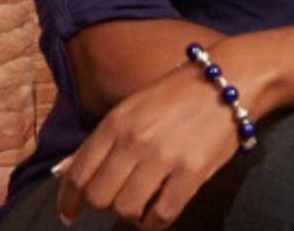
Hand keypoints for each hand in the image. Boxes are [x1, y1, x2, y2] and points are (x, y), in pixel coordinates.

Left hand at [54, 59, 243, 228]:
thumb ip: (98, 141)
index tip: (70, 214)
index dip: (69, 201)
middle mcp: (135, 140)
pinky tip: (156, 215)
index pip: (78, 175)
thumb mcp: (133, 107)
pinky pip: (161, 214)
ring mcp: (164, 157)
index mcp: (116, 122)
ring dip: (130, 214)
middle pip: (99, 197)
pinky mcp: (192, 171)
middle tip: (119, 198)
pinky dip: (153, 223)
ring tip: (142, 204)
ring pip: (126, 209)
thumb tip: (60, 172)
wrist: (233, 78)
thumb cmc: (181, 92)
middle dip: (104, 204)